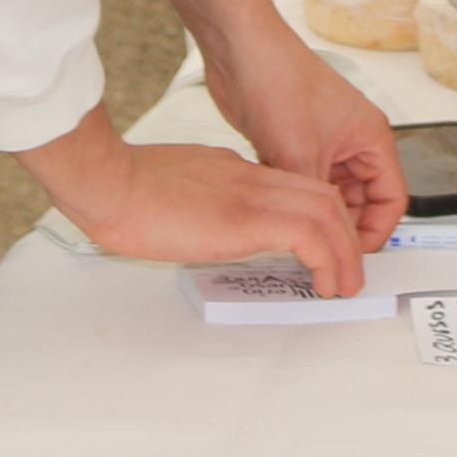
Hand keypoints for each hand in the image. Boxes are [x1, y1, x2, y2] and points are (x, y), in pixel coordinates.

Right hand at [14, 110, 371, 292]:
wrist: (107, 183)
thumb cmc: (122, 191)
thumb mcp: (174, 190)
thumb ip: (200, 202)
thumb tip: (206, 225)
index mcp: (233, 171)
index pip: (295, 188)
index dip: (320, 218)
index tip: (323, 248)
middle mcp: (251, 178)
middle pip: (323, 196)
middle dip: (345, 236)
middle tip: (348, 271)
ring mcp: (252, 195)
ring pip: (328, 212)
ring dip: (345, 252)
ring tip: (344, 286)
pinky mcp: (247, 219)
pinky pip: (311, 236)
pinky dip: (329, 260)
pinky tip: (326, 285)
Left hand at [202, 31, 405, 251]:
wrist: (240, 49)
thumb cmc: (279, 79)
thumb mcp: (300, 154)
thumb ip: (314, 201)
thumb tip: (316, 240)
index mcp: (370, 137)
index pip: (392, 199)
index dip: (376, 231)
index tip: (351, 254)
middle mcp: (352, 140)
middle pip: (364, 200)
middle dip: (346, 227)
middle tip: (322, 253)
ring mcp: (324, 142)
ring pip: (333, 193)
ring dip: (319, 213)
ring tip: (300, 238)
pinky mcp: (295, 143)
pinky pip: (307, 183)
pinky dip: (298, 200)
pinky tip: (281, 214)